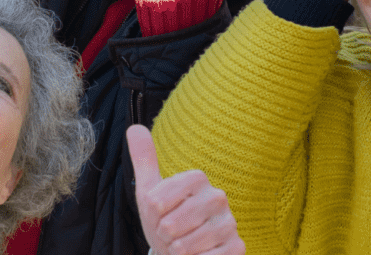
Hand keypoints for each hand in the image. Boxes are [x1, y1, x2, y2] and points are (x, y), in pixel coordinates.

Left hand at [129, 125, 244, 254]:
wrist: (184, 253)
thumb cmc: (167, 222)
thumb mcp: (150, 192)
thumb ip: (144, 160)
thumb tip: (134, 128)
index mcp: (197, 179)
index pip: (157, 200)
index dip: (152, 215)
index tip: (160, 216)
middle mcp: (218, 197)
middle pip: (170, 224)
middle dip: (163, 236)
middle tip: (171, 235)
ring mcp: (229, 223)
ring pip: (185, 245)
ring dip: (177, 252)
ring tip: (183, 247)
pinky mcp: (236, 247)